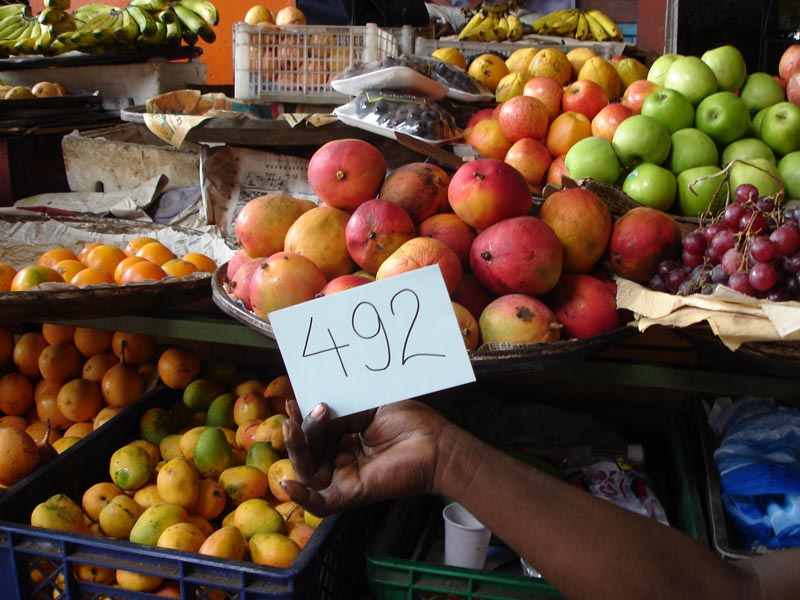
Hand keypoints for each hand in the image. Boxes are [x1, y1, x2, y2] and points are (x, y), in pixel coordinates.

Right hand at [282, 399, 449, 515]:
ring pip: (306, 471)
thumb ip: (343, 412)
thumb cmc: (412, 423)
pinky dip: (300, 497)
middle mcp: (341, 458)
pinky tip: (287, 483)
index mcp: (345, 437)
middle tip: (305, 410)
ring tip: (295, 428)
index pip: (313, 431)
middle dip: (300, 430)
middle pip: (306, 450)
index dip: (301, 419)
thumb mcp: (371, 407)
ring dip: (296, 450)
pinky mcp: (351, 494)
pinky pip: (319, 504)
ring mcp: (344, 477)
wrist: (436, 444)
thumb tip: (315, 409)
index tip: (293, 400)